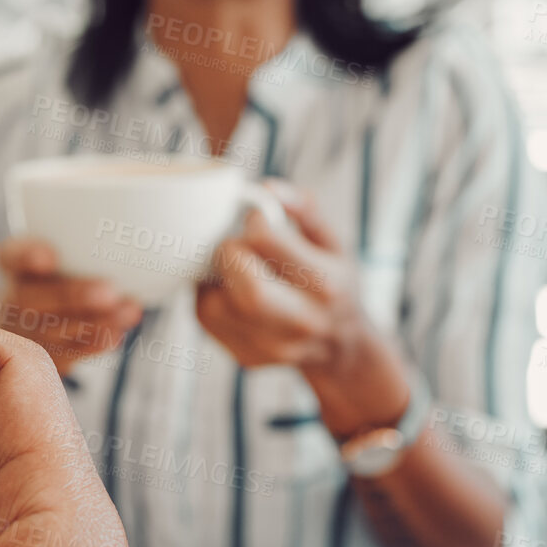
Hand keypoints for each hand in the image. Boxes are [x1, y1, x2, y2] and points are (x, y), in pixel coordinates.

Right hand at [0, 237, 142, 372]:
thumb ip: (87, 231)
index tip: (48, 257)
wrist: (61, 316)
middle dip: (70, 296)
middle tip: (107, 291)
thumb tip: (135, 203)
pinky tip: (118, 331)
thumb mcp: (76, 246)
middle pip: (29, 298)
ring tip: (127, 310)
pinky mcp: (46, 358)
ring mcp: (26, 332)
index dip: (25, 256)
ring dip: (91, 322)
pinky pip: (66, 355)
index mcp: (16, 264)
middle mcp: (14, 296)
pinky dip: (95, 343)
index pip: (10, 255)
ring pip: (50, 331)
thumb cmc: (75, 270)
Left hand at [196, 181, 360, 368]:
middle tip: (236, 245)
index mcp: (326, 284)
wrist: (340, 345)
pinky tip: (228, 288)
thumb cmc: (333, 282)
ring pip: (214, 305)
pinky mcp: (247, 357)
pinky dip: (209, 295)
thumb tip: (266, 188)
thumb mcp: (333, 241)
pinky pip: (206, 319)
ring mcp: (272, 346)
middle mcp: (302, 321)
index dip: (254, 220)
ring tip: (234, 266)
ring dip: (214, 276)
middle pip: (245, 288)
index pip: (267, 241)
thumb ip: (304, 208)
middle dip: (228, 254)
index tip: (257, 219)